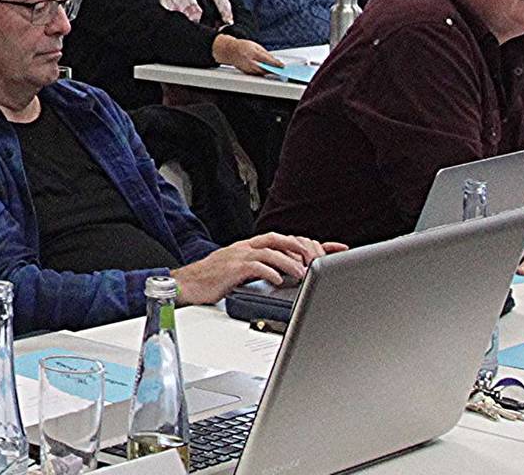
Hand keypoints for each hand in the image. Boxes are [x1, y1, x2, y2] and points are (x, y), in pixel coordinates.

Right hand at [170, 233, 340, 303]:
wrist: (186, 285)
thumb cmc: (213, 280)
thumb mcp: (243, 270)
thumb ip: (265, 269)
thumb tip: (292, 274)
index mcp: (252, 246)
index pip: (287, 239)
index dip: (313, 243)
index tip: (337, 249)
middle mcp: (247, 246)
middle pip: (281, 239)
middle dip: (302, 249)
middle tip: (318, 262)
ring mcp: (239, 255)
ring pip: (271, 250)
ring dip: (289, 261)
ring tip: (302, 273)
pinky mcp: (232, 268)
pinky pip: (254, 265)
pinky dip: (269, 271)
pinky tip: (279, 280)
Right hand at [212, 35, 280, 74]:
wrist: (230, 51)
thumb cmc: (243, 46)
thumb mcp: (255, 46)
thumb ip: (265, 54)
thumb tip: (274, 60)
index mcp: (252, 53)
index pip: (267, 60)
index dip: (276, 63)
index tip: (282, 66)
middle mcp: (249, 62)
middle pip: (264, 68)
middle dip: (273, 70)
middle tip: (281, 70)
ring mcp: (247, 68)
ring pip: (261, 73)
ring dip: (269, 72)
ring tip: (276, 71)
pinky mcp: (246, 72)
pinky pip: (257, 74)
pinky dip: (263, 73)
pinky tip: (267, 71)